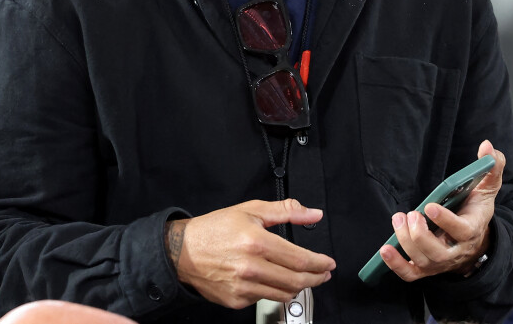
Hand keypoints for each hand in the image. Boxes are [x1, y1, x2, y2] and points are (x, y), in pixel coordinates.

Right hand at [164, 198, 334, 308]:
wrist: (184, 251)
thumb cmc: (216, 228)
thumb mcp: (251, 210)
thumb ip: (286, 211)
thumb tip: (313, 214)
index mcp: (257, 242)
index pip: (299, 259)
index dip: (320, 263)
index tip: (329, 263)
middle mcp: (251, 268)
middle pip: (296, 281)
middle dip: (316, 278)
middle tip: (324, 273)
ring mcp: (244, 288)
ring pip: (284, 294)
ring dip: (299, 287)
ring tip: (304, 278)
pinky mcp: (237, 301)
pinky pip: (264, 299)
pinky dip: (274, 290)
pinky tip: (274, 280)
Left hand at [379, 140, 504, 281]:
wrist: (476, 239)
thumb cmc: (477, 208)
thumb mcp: (488, 187)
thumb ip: (491, 166)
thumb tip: (487, 146)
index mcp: (472, 229)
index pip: (461, 231)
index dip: (445, 221)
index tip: (429, 205)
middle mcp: (456, 250)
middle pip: (438, 253)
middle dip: (420, 235)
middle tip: (410, 214)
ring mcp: (441, 261)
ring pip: (423, 262)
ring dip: (406, 242)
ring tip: (398, 219)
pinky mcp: (427, 267)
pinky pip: (411, 274)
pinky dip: (396, 265)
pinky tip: (385, 249)